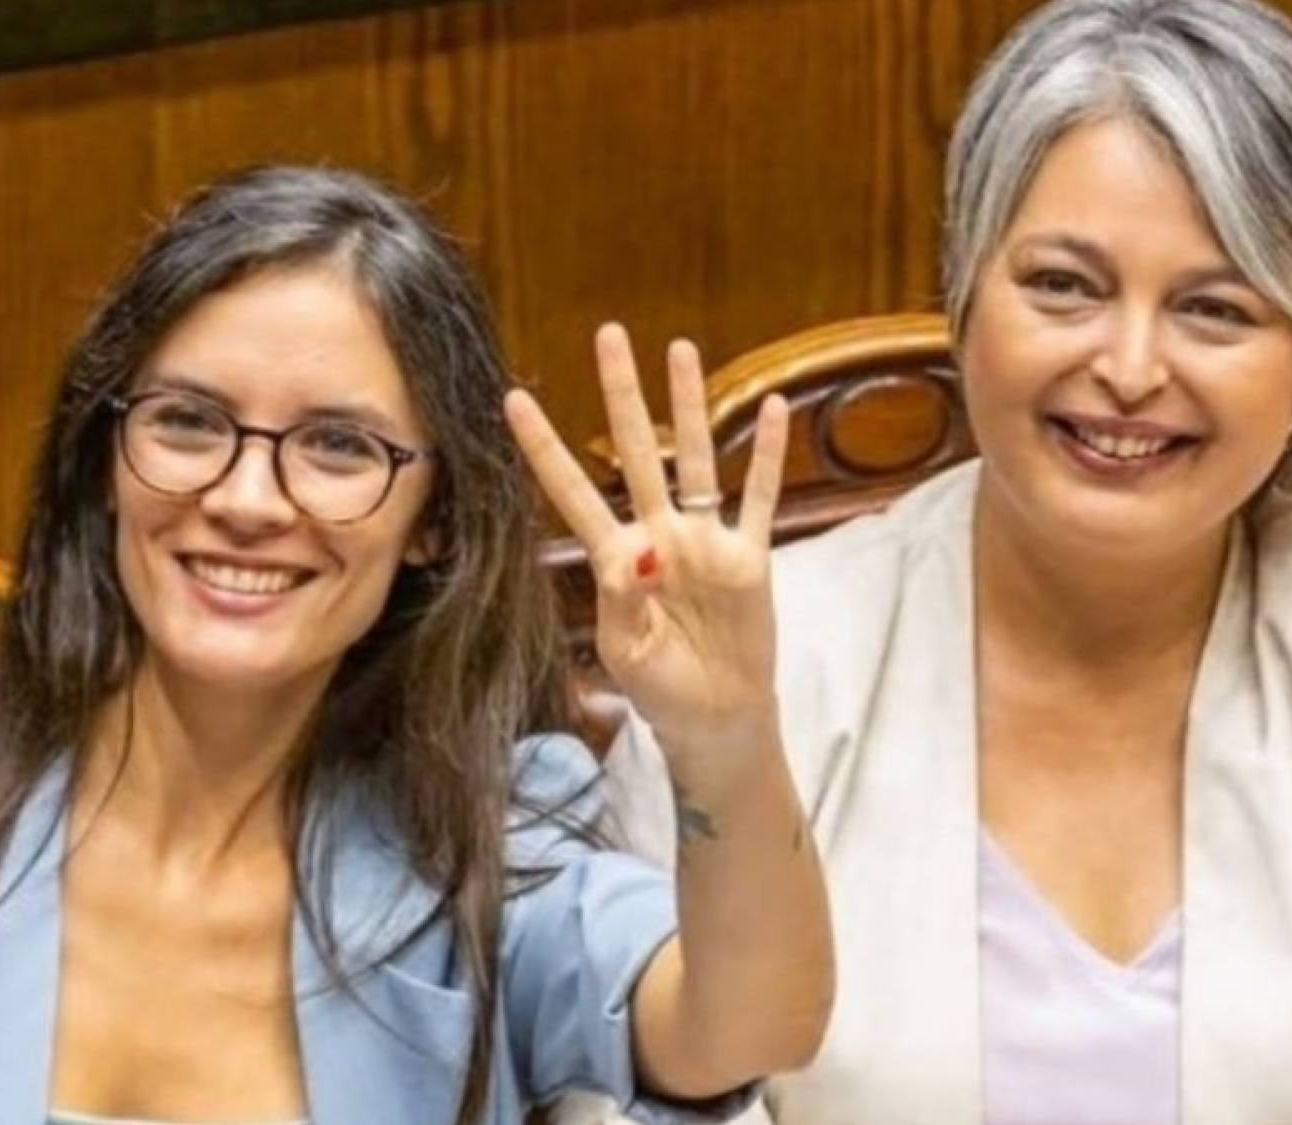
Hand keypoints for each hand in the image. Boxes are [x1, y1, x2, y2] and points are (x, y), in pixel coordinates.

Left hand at [505, 323, 789, 759]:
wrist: (716, 719)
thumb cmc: (661, 690)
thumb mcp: (629, 652)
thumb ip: (626, 598)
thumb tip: (637, 550)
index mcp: (616, 558)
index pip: (572, 491)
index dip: (544, 447)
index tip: (515, 398)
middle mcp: (658, 535)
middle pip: (634, 451)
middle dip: (622, 394)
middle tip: (609, 335)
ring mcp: (704, 541)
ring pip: (695, 457)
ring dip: (689, 405)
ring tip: (681, 349)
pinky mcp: (748, 556)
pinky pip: (759, 497)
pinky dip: (768, 456)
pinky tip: (776, 410)